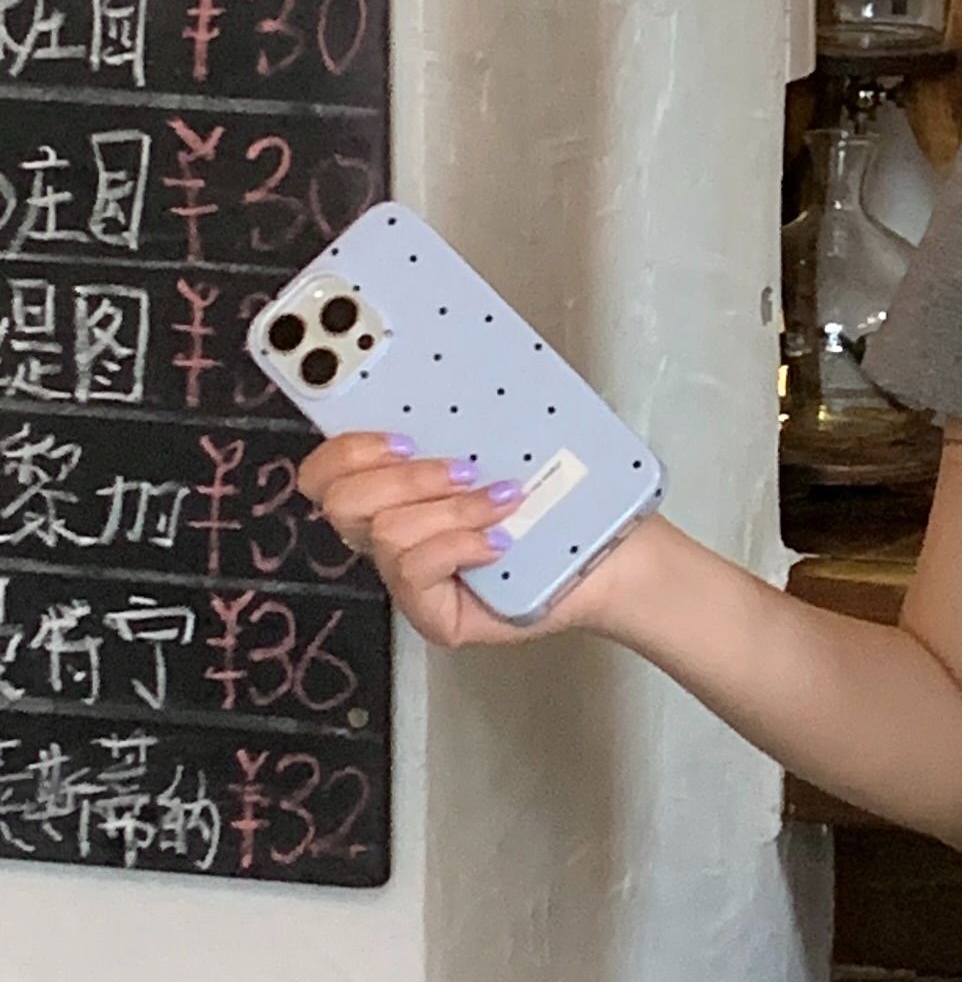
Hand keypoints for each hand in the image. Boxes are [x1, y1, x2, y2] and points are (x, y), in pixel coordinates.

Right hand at [298, 431, 653, 650]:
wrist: (615, 553)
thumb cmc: (564, 498)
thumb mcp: (509, 441)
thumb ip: (463, 416)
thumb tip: (442, 367)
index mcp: (395, 487)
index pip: (326, 470)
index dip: (346, 447)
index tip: (399, 433)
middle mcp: (391, 532)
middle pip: (340, 501)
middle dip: (405, 477)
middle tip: (464, 468)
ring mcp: (408, 578)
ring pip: (386, 533)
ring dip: (450, 511)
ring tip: (502, 503)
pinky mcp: (432, 615)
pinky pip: (413, 572)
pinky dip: (459, 546)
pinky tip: (500, 542)